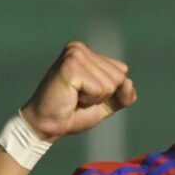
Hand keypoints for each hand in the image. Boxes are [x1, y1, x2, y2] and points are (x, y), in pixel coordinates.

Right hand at [21, 41, 137, 140]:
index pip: (122, 70)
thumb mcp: (106, 104)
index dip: (109, 91)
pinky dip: (88, 99)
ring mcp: (75, 55)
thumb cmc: (73, 113)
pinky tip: (71, 97)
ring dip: (94, 98)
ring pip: (110, 84)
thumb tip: (128, 82)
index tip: (85, 94)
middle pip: (119, 76)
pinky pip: (99, 89)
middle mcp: (79, 48)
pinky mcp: (71, 67)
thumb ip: (124, 95)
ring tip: (74, 97)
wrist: (47, 126)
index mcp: (87, 52)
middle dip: (103, 95)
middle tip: (78, 97)